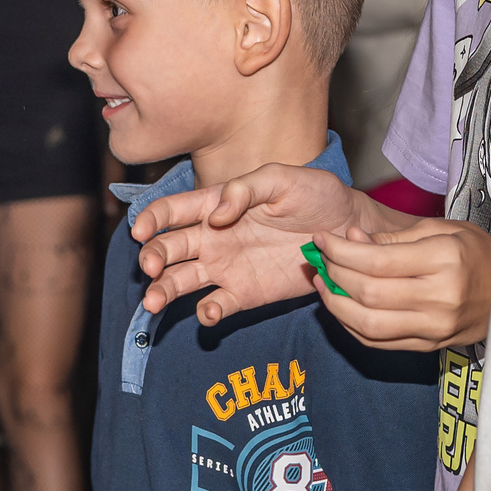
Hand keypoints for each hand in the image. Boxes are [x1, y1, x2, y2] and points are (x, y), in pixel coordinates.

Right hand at [129, 163, 398, 327]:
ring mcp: (226, 268)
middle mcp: (213, 238)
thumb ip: (245, 189)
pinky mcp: (245, 294)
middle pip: (168, 248)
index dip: (151, 219)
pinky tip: (208, 312)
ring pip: (182, 281)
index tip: (141, 232)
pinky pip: (217, 305)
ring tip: (154, 301)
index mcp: (215, 205)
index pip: (172, 211)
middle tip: (150, 268)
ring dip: (164, 291)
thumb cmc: (315, 195)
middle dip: (152, 258)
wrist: (349, 232)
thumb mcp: (282, 179)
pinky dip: (207, 312)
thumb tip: (216, 215)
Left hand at [309, 217, 490, 351]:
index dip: (341, 252)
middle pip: (369, 294)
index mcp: (444, 260)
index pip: (377, 261)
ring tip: (323, 285)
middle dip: (334, 275)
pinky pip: (380, 343)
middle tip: (320, 259)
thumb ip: (392, 238)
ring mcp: (435, 327)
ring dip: (336, 306)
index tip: (322, 240)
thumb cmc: (476, 252)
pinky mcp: (430, 346)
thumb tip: (350, 239)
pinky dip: (353, 327)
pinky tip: (342, 308)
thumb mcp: (441, 230)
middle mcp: (440, 298)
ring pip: (369, 326)